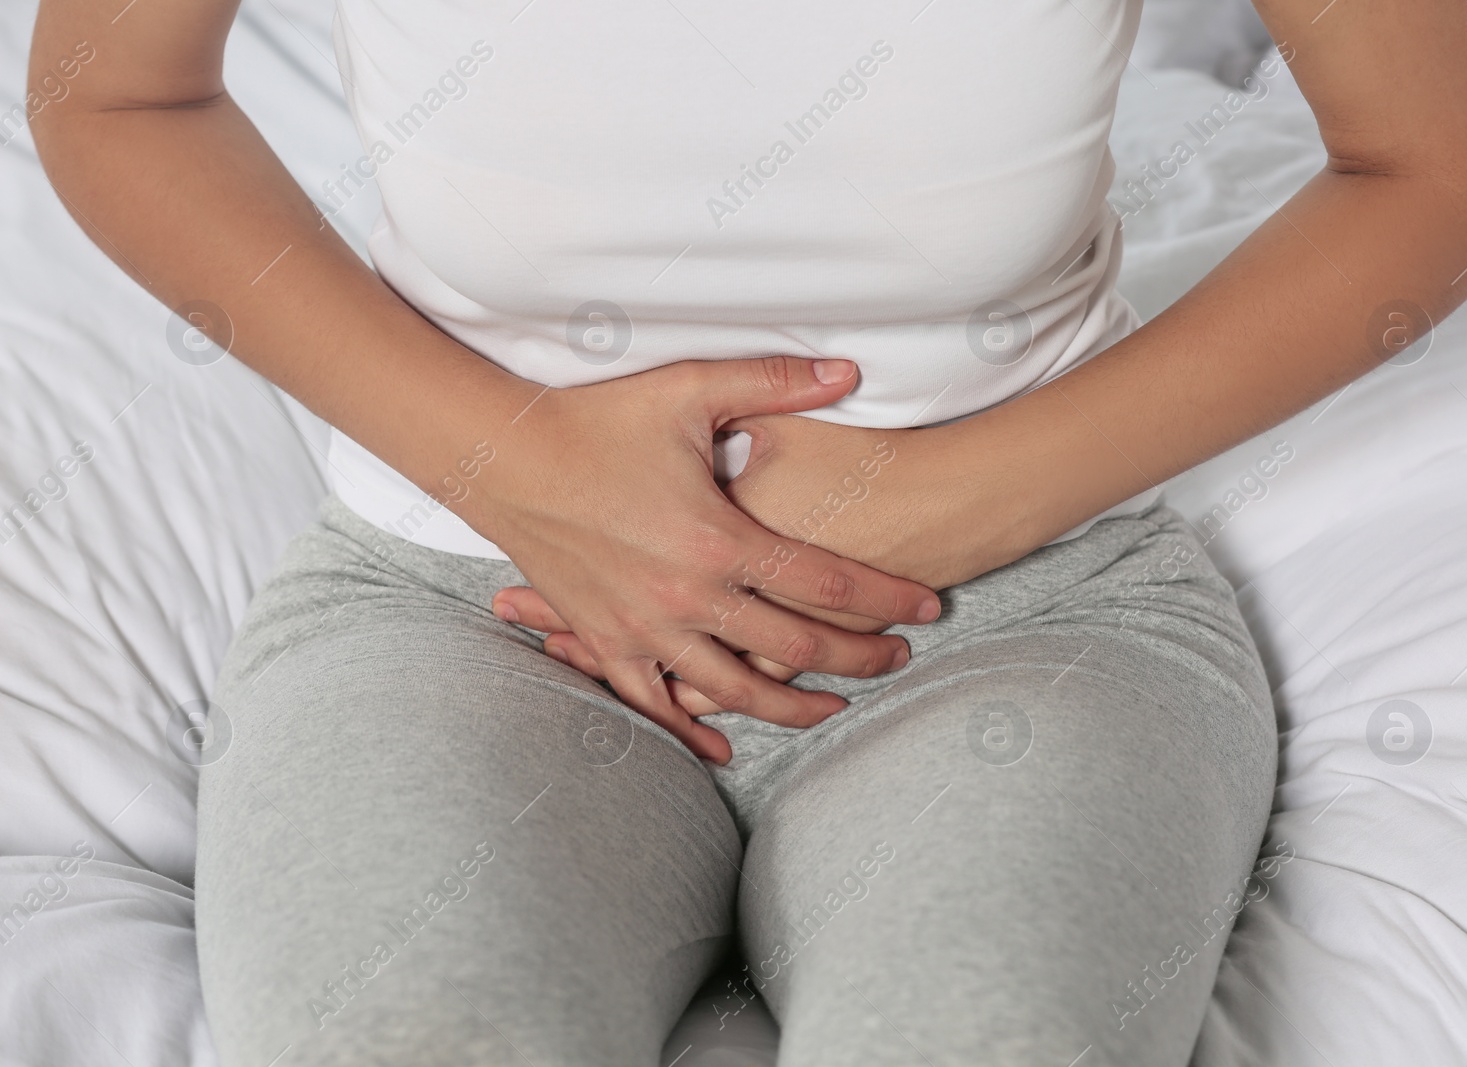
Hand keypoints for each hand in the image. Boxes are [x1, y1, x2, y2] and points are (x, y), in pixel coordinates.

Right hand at [496, 410, 1026, 716]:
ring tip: (834, 708)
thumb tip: (851, 370)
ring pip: (734, 692)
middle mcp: (686, 597)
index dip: (887, 599)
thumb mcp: (689, 390)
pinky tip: (723, 745)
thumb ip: (775, 383)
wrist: (503, 456)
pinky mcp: (605, 642)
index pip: (827, 582)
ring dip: (792, 707)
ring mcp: (642, 629)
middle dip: (859, 658)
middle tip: (898, 659)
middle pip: (796, 648)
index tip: (928, 608)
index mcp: (717, 540)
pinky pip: (653, 704)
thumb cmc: (597, 420)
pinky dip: (689, 730)